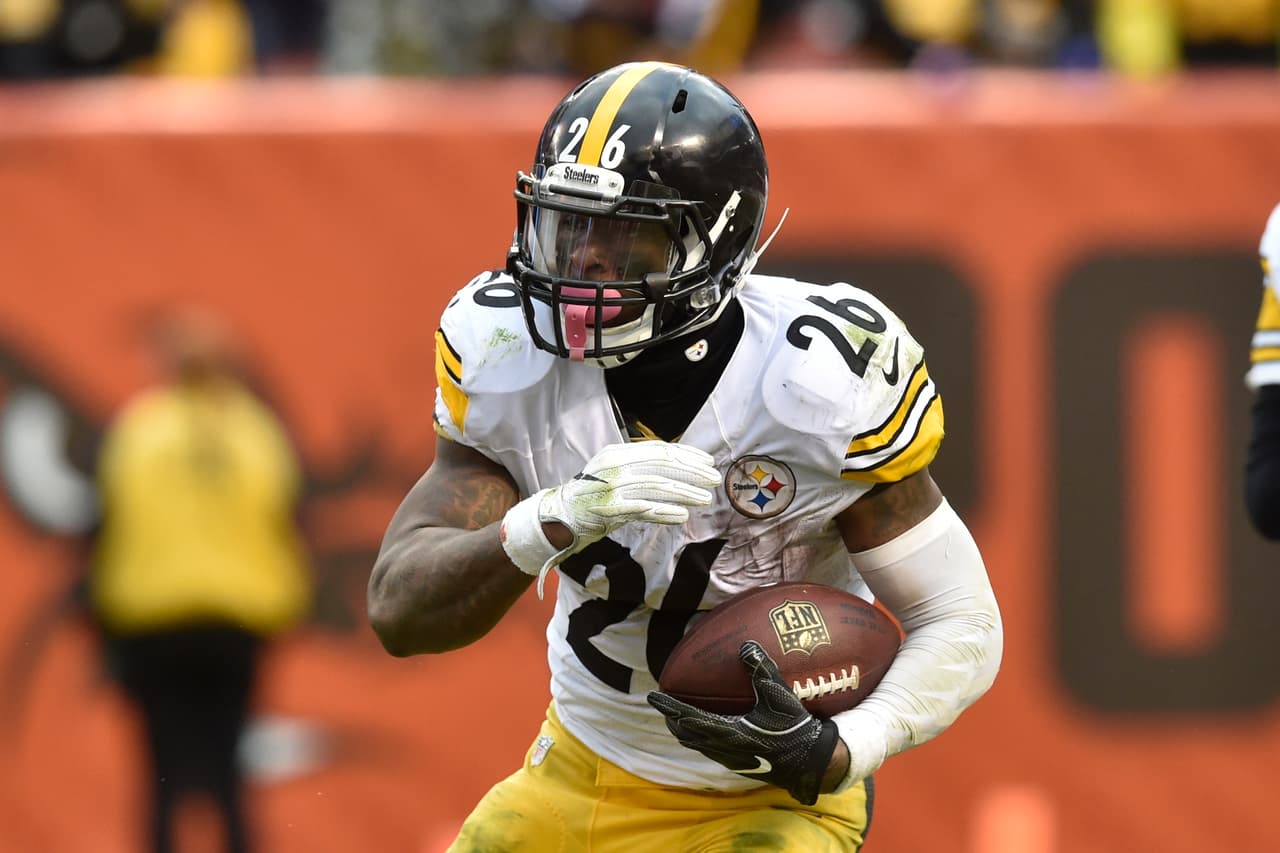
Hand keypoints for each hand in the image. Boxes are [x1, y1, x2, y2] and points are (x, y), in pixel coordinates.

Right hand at [500, 442, 719, 592]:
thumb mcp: (612, 473)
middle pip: (661, 466)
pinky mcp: (608, 510)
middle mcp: (613, 466)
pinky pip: (642, 509)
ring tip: (705, 499)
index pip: (658, 449)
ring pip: (656, 487)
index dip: (686, 455)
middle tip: (714, 479)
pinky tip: (681, 516)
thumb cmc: (590, 498)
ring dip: (684, 493)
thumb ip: (638, 468)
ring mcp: (610, 488)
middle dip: (692, 472)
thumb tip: (676, 468)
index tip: (708, 461)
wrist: (556, 518)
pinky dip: (664, 513)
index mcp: (616, 453)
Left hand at [647, 640, 839, 805]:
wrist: (809, 762)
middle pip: (686, 734)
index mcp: (728, 732)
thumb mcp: (779, 695)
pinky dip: (700, 738)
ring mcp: (730, 759)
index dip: (669, 706)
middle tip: (662, 706)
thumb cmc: (793, 728)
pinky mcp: (739, 765)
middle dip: (672, 719)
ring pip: (697, 745)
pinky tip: (708, 731)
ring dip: (684, 731)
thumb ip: (761, 669)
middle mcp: (724, 748)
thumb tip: (746, 644)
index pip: (689, 717)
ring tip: (678, 718)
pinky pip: (710, 751)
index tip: (653, 696)